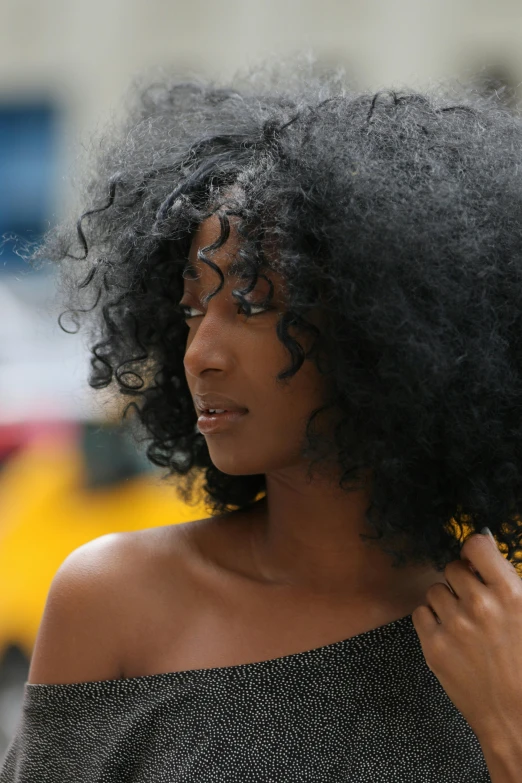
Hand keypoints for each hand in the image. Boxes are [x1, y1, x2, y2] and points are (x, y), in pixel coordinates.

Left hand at [411, 529, 521, 743]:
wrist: (517, 717)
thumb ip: (506, 579)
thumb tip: (485, 543)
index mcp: (509, 593)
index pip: (475, 545)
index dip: (475, 552)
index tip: (476, 560)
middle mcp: (479, 605)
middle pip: (452, 568)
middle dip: (461, 581)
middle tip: (473, 600)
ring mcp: (453, 625)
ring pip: (434, 590)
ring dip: (446, 601)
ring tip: (464, 623)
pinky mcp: (434, 646)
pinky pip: (421, 613)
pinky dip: (432, 621)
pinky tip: (450, 635)